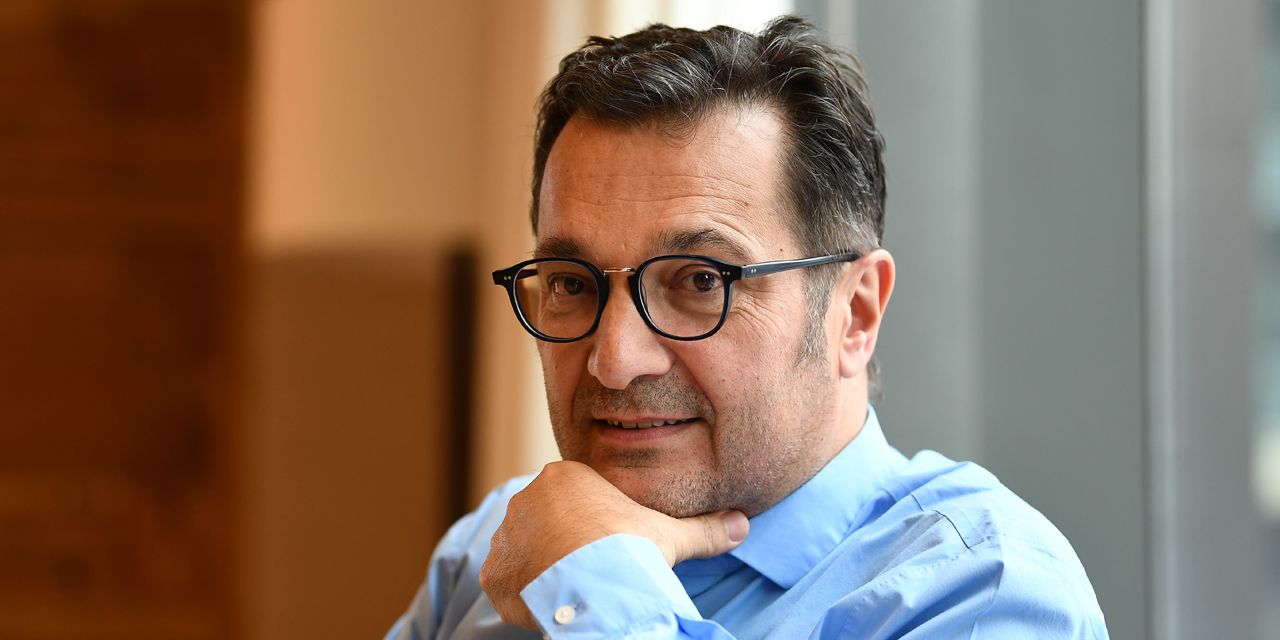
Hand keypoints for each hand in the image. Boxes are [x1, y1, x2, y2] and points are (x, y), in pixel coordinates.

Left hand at [478, 460, 749, 629]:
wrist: (596, 586)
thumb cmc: (630, 549)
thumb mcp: (671, 535)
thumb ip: (705, 528)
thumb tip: (744, 524)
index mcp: (564, 477)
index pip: (573, 500)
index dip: (592, 527)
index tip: (608, 548)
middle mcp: (526, 498)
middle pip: (544, 522)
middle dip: (562, 544)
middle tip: (590, 570)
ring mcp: (505, 535)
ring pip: (524, 550)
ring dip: (541, 567)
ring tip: (571, 589)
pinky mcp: (493, 571)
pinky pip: (504, 579)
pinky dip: (521, 593)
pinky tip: (548, 603)